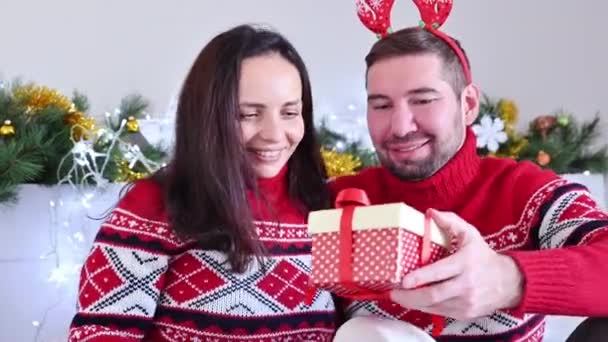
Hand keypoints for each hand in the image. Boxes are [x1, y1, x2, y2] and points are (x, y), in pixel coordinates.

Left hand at [389, 209, 523, 320]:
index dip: (419, 277)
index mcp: (465, 263)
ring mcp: (466, 302)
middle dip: (409, 296)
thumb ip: (450, 222)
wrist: (508, 282)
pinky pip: (440, 313)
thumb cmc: (483, 256)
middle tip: (394, 292)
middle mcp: (466, 285)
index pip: (439, 272)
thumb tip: (430, 212)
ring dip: (414, 303)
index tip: (403, 280)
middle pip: (433, 295)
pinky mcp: (465, 314)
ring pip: (434, 307)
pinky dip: (425, 307)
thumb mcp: (470, 234)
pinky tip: (416, 301)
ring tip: (400, 296)